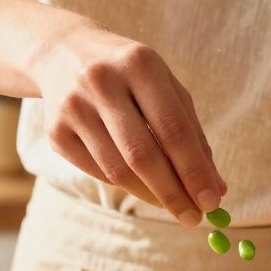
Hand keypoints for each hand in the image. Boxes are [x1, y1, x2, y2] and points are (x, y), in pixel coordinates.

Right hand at [31, 24, 225, 225]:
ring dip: (150, 195)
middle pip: (142, 155)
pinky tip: (140, 184)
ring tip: (173, 206)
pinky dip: (124, 185)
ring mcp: (73, 107)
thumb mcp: (164, 88)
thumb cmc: (129, 75)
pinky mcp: (55, 132)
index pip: (172, 128)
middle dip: (173, 193)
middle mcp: (102, 82)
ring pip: (117, 170)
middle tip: (194, 218)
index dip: (193, 170)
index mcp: (139, 64)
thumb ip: (192, 134)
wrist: (62, 53)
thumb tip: (215, 188)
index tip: (212, 201)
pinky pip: (97, 172)